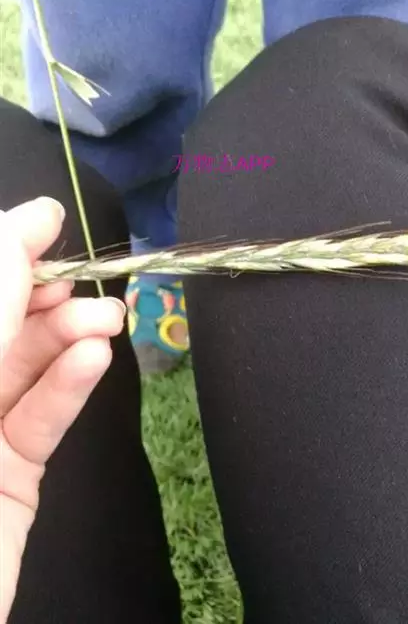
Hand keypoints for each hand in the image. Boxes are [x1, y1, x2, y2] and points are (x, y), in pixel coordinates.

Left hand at [0, 198, 124, 622]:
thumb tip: (26, 220)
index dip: (4, 251)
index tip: (50, 222)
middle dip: (44, 300)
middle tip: (93, 286)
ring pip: (23, 371)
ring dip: (68, 341)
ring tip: (107, 323)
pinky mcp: (10, 477)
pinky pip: (40, 420)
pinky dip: (71, 387)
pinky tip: (95, 360)